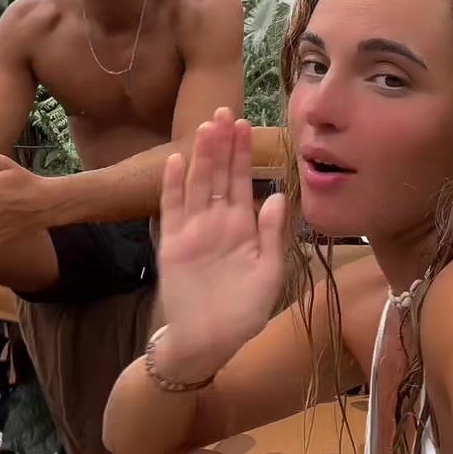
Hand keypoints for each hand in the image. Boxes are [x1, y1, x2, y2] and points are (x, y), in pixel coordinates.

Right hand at [157, 107, 287, 379]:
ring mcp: (192, 230)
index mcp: (242, 226)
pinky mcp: (172, 243)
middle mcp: (216, 221)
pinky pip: (172, 209)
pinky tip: (176, 161)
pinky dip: (173, 186)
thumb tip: (280, 196)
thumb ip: (272, 235)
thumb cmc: (243, 312)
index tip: (245, 124)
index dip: (242, 153)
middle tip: (224, 111)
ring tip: (205, 127)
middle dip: (222, 144)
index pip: (241, 180)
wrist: (207, 342)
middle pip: (218, 174)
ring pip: (197, 184)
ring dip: (200, 156)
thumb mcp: (268, 274)